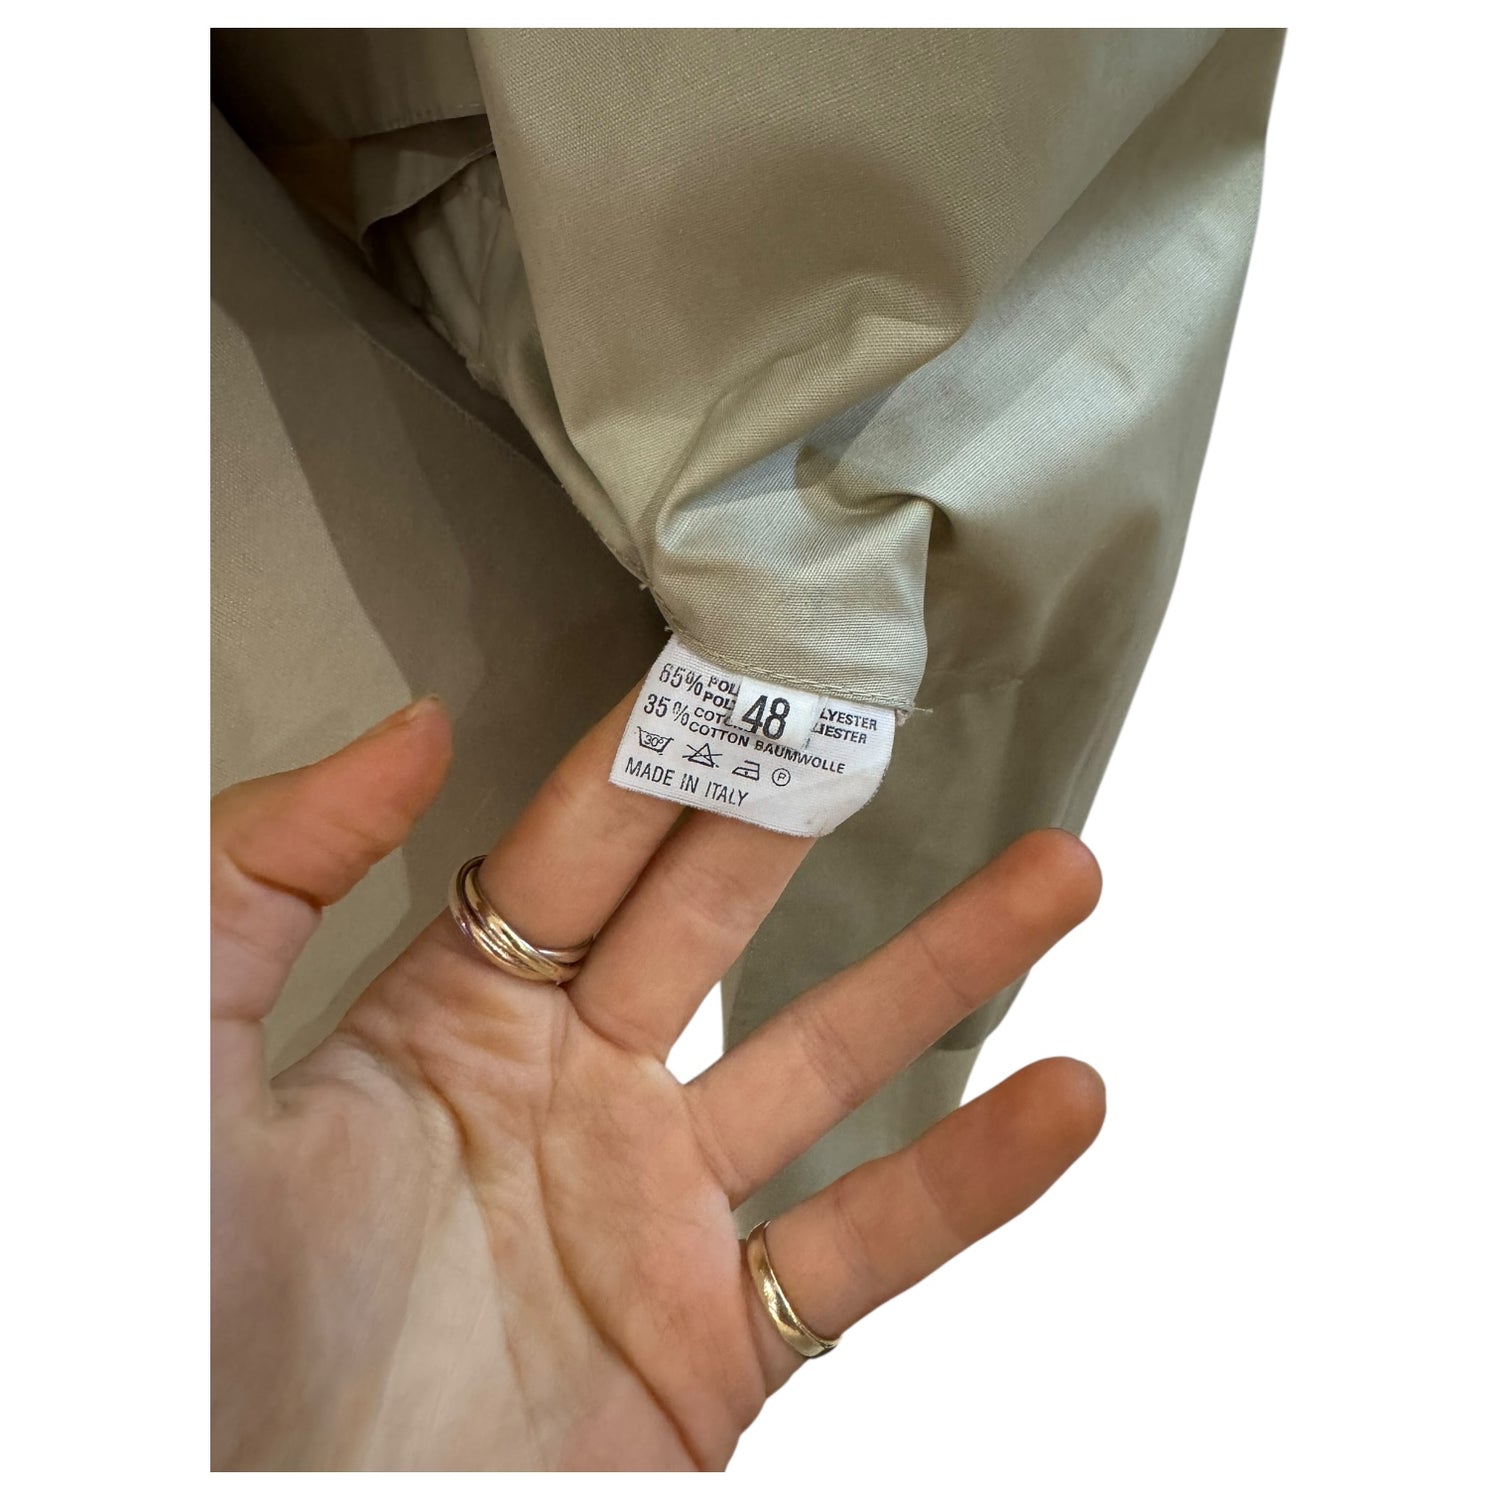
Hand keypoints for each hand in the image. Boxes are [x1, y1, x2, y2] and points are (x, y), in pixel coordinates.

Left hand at [211, 688, 1104, 1469]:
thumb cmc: (178, 1308)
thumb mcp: (179, 1048)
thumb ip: (262, 870)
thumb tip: (415, 726)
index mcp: (454, 1015)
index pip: (585, 842)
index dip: (659, 744)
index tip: (740, 648)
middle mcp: (573, 1095)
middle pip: (727, 921)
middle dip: (810, 814)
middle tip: (893, 709)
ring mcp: (655, 1216)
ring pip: (833, 1061)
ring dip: (949, 965)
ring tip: (1061, 869)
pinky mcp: (713, 1343)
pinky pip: (867, 1245)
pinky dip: (975, 1179)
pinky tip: (1067, 1097)